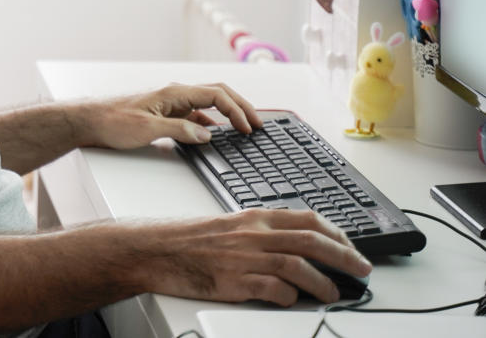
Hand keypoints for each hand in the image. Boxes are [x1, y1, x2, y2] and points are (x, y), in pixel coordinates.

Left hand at [81, 82, 262, 148]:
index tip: (249, 128)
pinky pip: (194, 116)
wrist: (87, 120)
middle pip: (217, 94)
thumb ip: (179, 131)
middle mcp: (175, 94)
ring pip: (207, 105)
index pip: (216, 94)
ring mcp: (170, 104)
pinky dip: (210, 123)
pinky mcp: (163, 114)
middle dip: (240, 107)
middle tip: (258, 125)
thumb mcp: (147, 129)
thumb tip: (208, 135)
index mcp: (174, 92)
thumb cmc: (111, 121)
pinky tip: (215, 135)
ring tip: (244, 129)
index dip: (237, 110)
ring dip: (228, 115)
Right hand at [131, 208, 372, 305]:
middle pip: (311, 241)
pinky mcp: (234, 281)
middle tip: (362, 269)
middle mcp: (253, 234)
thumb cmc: (187, 240)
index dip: (336, 233)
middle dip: (344, 256)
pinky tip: (294, 300)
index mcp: (253, 217)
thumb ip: (259, 233)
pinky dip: (290, 296)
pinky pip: (274, 290)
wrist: (154, 250)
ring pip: (299, 266)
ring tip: (334, 293)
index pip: (306, 219)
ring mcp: (245, 257)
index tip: (351, 246)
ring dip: (324, 282)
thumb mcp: (228, 225)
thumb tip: (291, 247)